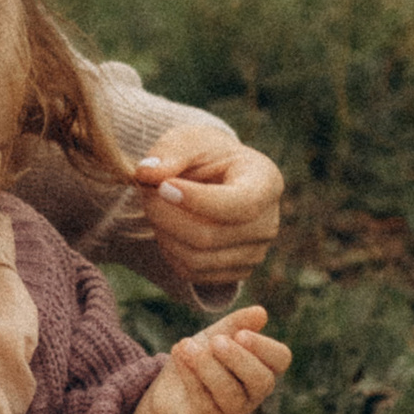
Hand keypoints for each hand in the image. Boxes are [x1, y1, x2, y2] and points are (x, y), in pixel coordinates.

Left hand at [129, 305, 292, 413]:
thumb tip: (261, 312)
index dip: (263, 347)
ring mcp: (233, 410)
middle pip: (260, 381)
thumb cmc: (203, 357)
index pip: (280, 359)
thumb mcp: (216, 335)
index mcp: (263, 367)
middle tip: (216, 340)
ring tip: (187, 345)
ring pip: (230, 393)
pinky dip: (189, 375)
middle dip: (238, 359)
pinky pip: (202, 399)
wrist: (171, 388)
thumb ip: (236, 324)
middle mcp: (254, 392)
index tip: (240, 334)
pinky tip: (178, 353)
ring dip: (208, 367)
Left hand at [130, 134, 284, 289]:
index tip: (163, 187)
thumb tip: (146, 173)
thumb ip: (169, 153)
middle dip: (167, 216)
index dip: (198, 201)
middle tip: (145, 193)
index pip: (240, 204)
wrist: (216, 179)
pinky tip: (165, 227)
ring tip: (154, 207)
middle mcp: (267, 223)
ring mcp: (255, 252)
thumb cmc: (204, 156)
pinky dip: (170, 252)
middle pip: (210, 237)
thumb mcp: (188, 141)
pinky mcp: (236, 272)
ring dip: (164, 234)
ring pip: (197, 259)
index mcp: (266, 182)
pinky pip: (192, 273)